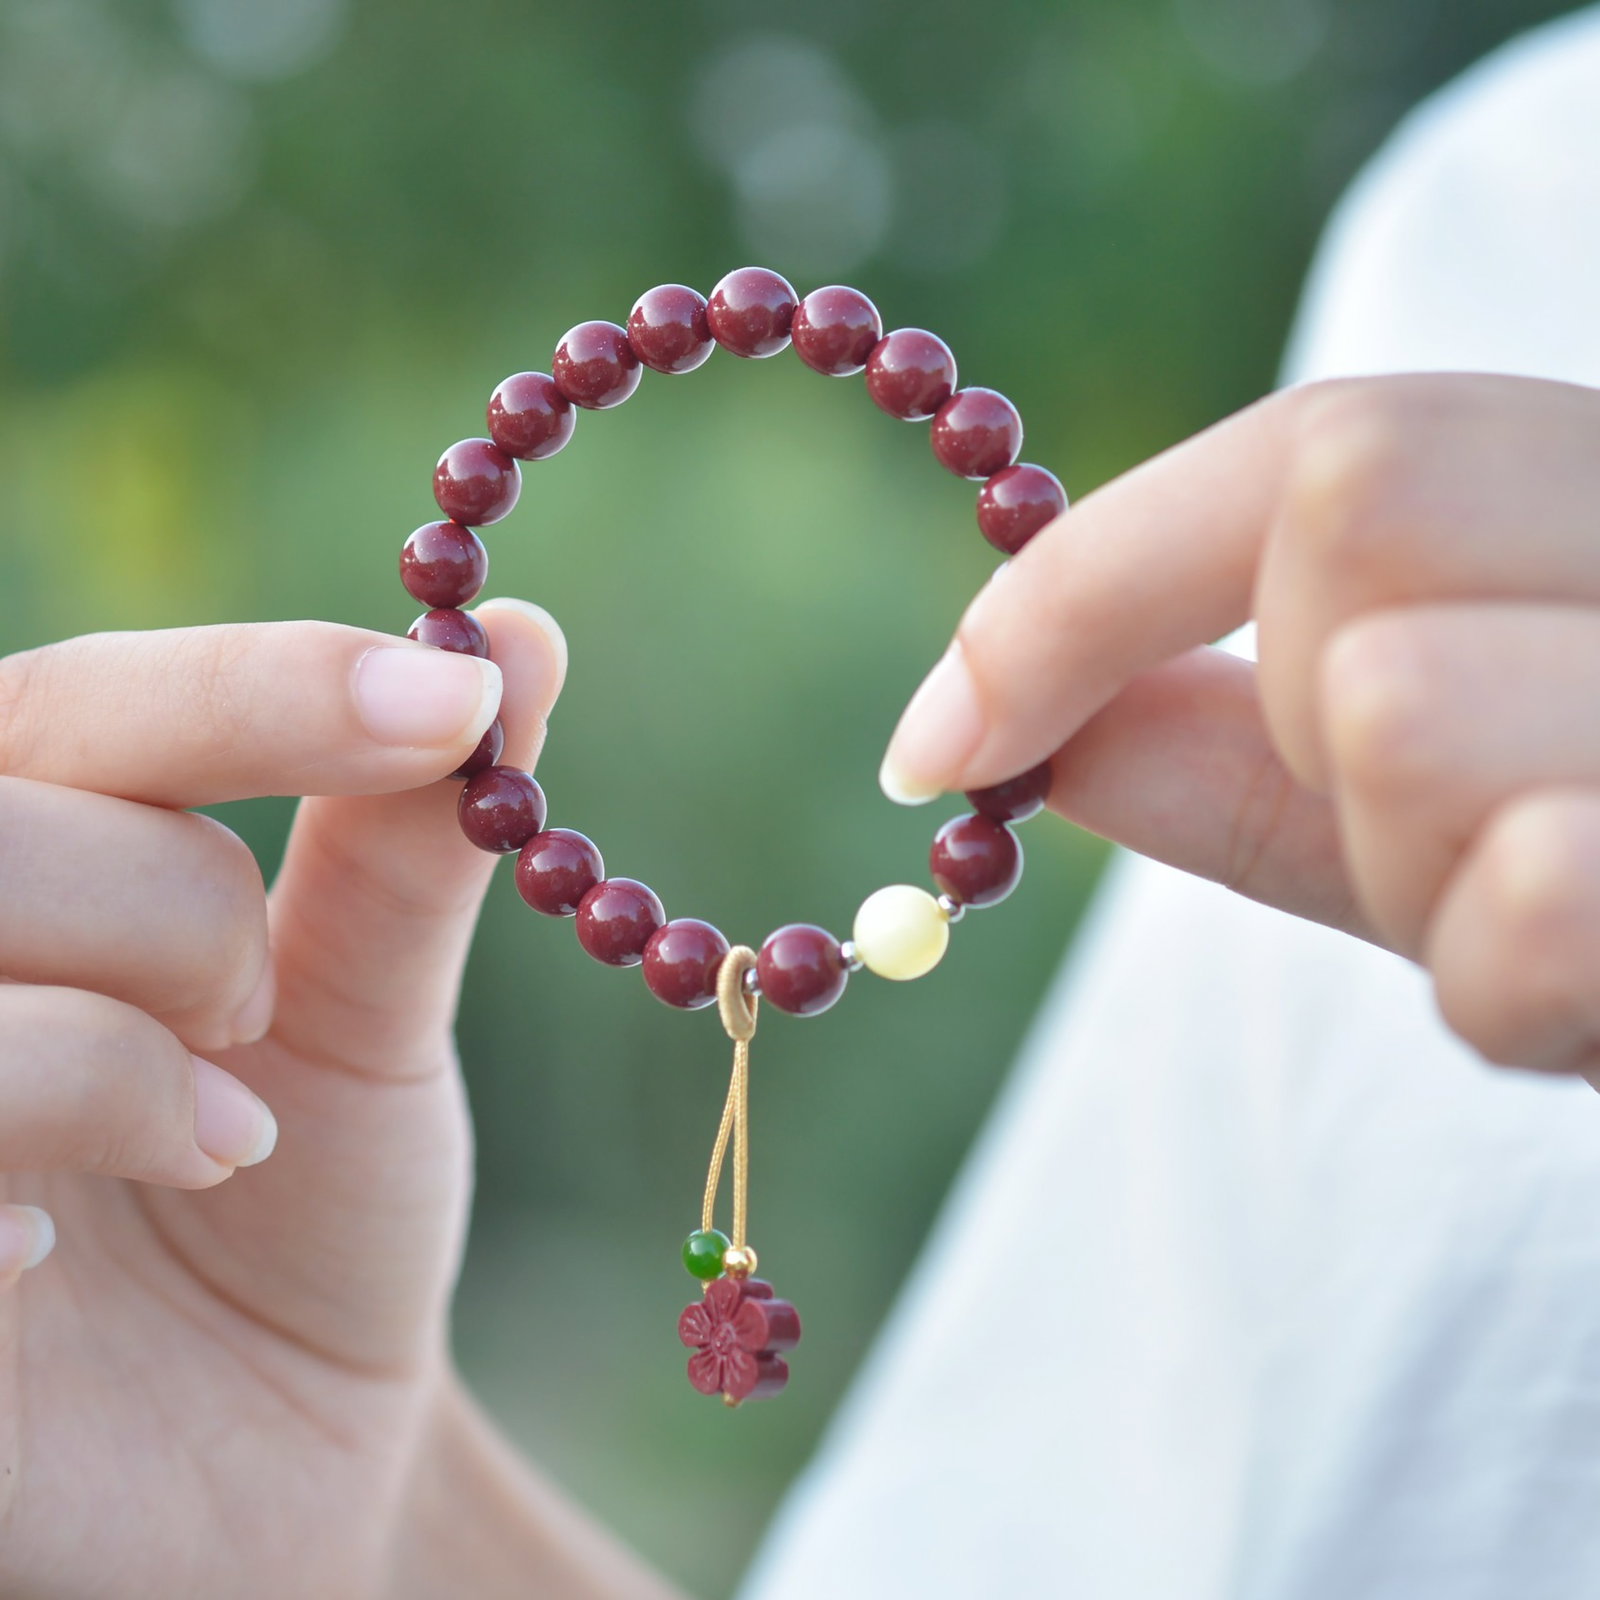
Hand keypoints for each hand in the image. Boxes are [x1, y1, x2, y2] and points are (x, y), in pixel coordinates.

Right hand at [0, 601, 664, 1595]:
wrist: (284, 1460)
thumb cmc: (317, 1216)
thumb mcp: (370, 1017)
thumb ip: (406, 838)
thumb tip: (519, 631)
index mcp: (34, 867)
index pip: (83, 705)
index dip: (259, 688)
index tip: (452, 709)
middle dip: (166, 899)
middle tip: (259, 1012)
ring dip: (106, 1054)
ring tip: (222, 1144)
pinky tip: (48, 1257)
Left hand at [881, 374, 1599, 1079]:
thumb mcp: (1437, 800)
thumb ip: (1235, 748)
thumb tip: (1012, 723)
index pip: (1315, 452)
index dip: (1080, 590)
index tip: (929, 751)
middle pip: (1349, 531)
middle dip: (1321, 716)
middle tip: (1433, 819)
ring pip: (1411, 708)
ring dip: (1415, 860)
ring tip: (1550, 896)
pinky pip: (1535, 910)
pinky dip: (1509, 983)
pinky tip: (1597, 980)